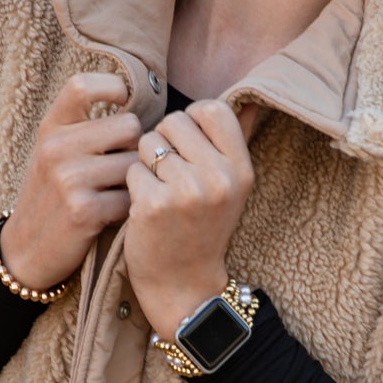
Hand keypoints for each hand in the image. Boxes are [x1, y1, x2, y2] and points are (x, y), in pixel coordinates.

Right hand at [0, 72, 139, 292]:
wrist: (26, 249)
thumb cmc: (52, 194)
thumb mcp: (55, 151)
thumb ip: (86, 126)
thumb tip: (146, 103)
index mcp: (51, 128)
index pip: (83, 86)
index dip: (113, 88)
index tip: (124, 102)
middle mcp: (56, 148)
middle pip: (129, 126)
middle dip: (135, 147)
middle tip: (122, 166)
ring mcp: (68, 179)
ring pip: (135, 164)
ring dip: (136, 181)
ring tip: (116, 192)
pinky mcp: (83, 211)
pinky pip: (132, 198)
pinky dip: (130, 208)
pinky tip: (113, 214)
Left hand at [124, 101, 257, 339]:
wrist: (185, 284)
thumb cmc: (204, 227)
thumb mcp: (232, 185)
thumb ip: (237, 139)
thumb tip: (250, 98)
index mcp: (241, 168)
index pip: (210, 109)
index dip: (191, 122)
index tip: (188, 148)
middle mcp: (218, 177)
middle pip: (173, 121)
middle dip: (164, 142)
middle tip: (171, 176)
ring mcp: (187, 191)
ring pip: (148, 142)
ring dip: (146, 163)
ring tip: (160, 191)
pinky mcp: (153, 204)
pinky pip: (132, 169)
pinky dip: (133, 186)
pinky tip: (146, 208)